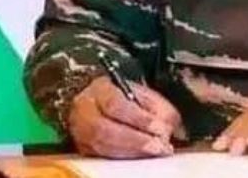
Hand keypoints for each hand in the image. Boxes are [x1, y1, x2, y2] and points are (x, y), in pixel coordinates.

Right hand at [68, 76, 184, 158]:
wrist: (107, 104)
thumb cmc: (126, 98)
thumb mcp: (145, 94)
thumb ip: (158, 108)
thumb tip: (166, 128)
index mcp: (99, 88)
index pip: (115, 104)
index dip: (139, 118)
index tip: (159, 127)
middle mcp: (84, 109)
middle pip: (105, 129)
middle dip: (136, 140)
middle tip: (159, 145)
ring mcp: (80, 131)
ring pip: (103, 146)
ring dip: (133, 151)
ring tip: (155, 151)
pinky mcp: (84, 148)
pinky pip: (103, 157)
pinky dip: (126, 158)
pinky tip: (142, 156)